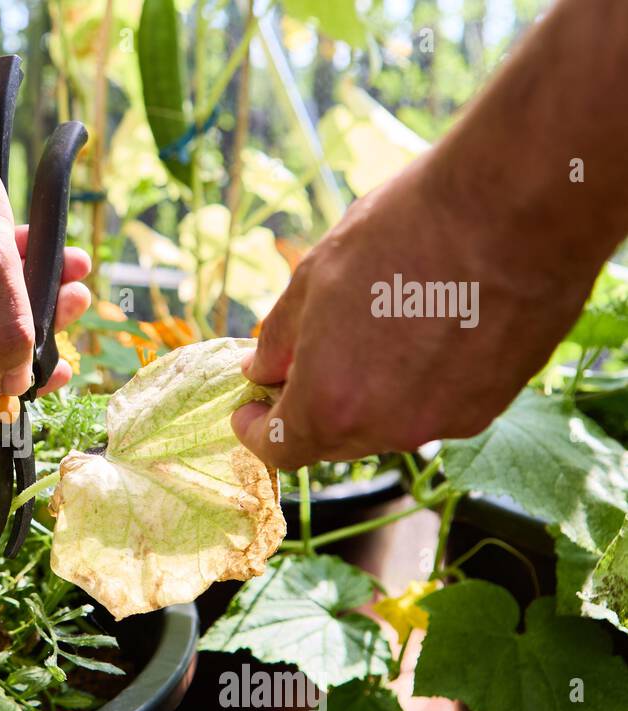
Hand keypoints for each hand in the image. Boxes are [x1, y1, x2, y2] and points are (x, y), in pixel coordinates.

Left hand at [231, 158, 595, 470]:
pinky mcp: (488, 406)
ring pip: (385, 426)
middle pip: (331, 440)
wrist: (512, 209)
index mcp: (330, 403)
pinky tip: (427, 333)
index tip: (250, 407)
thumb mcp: (314, 278)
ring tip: (374, 333)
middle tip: (303, 362)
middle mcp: (386, 429)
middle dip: (309, 408)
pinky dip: (417, 388)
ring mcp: (442, 423)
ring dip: (366, 397)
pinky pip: (433, 410)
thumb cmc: (402, 233)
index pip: (280, 448)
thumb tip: (261, 372)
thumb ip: (280, 340)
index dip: (256, 430)